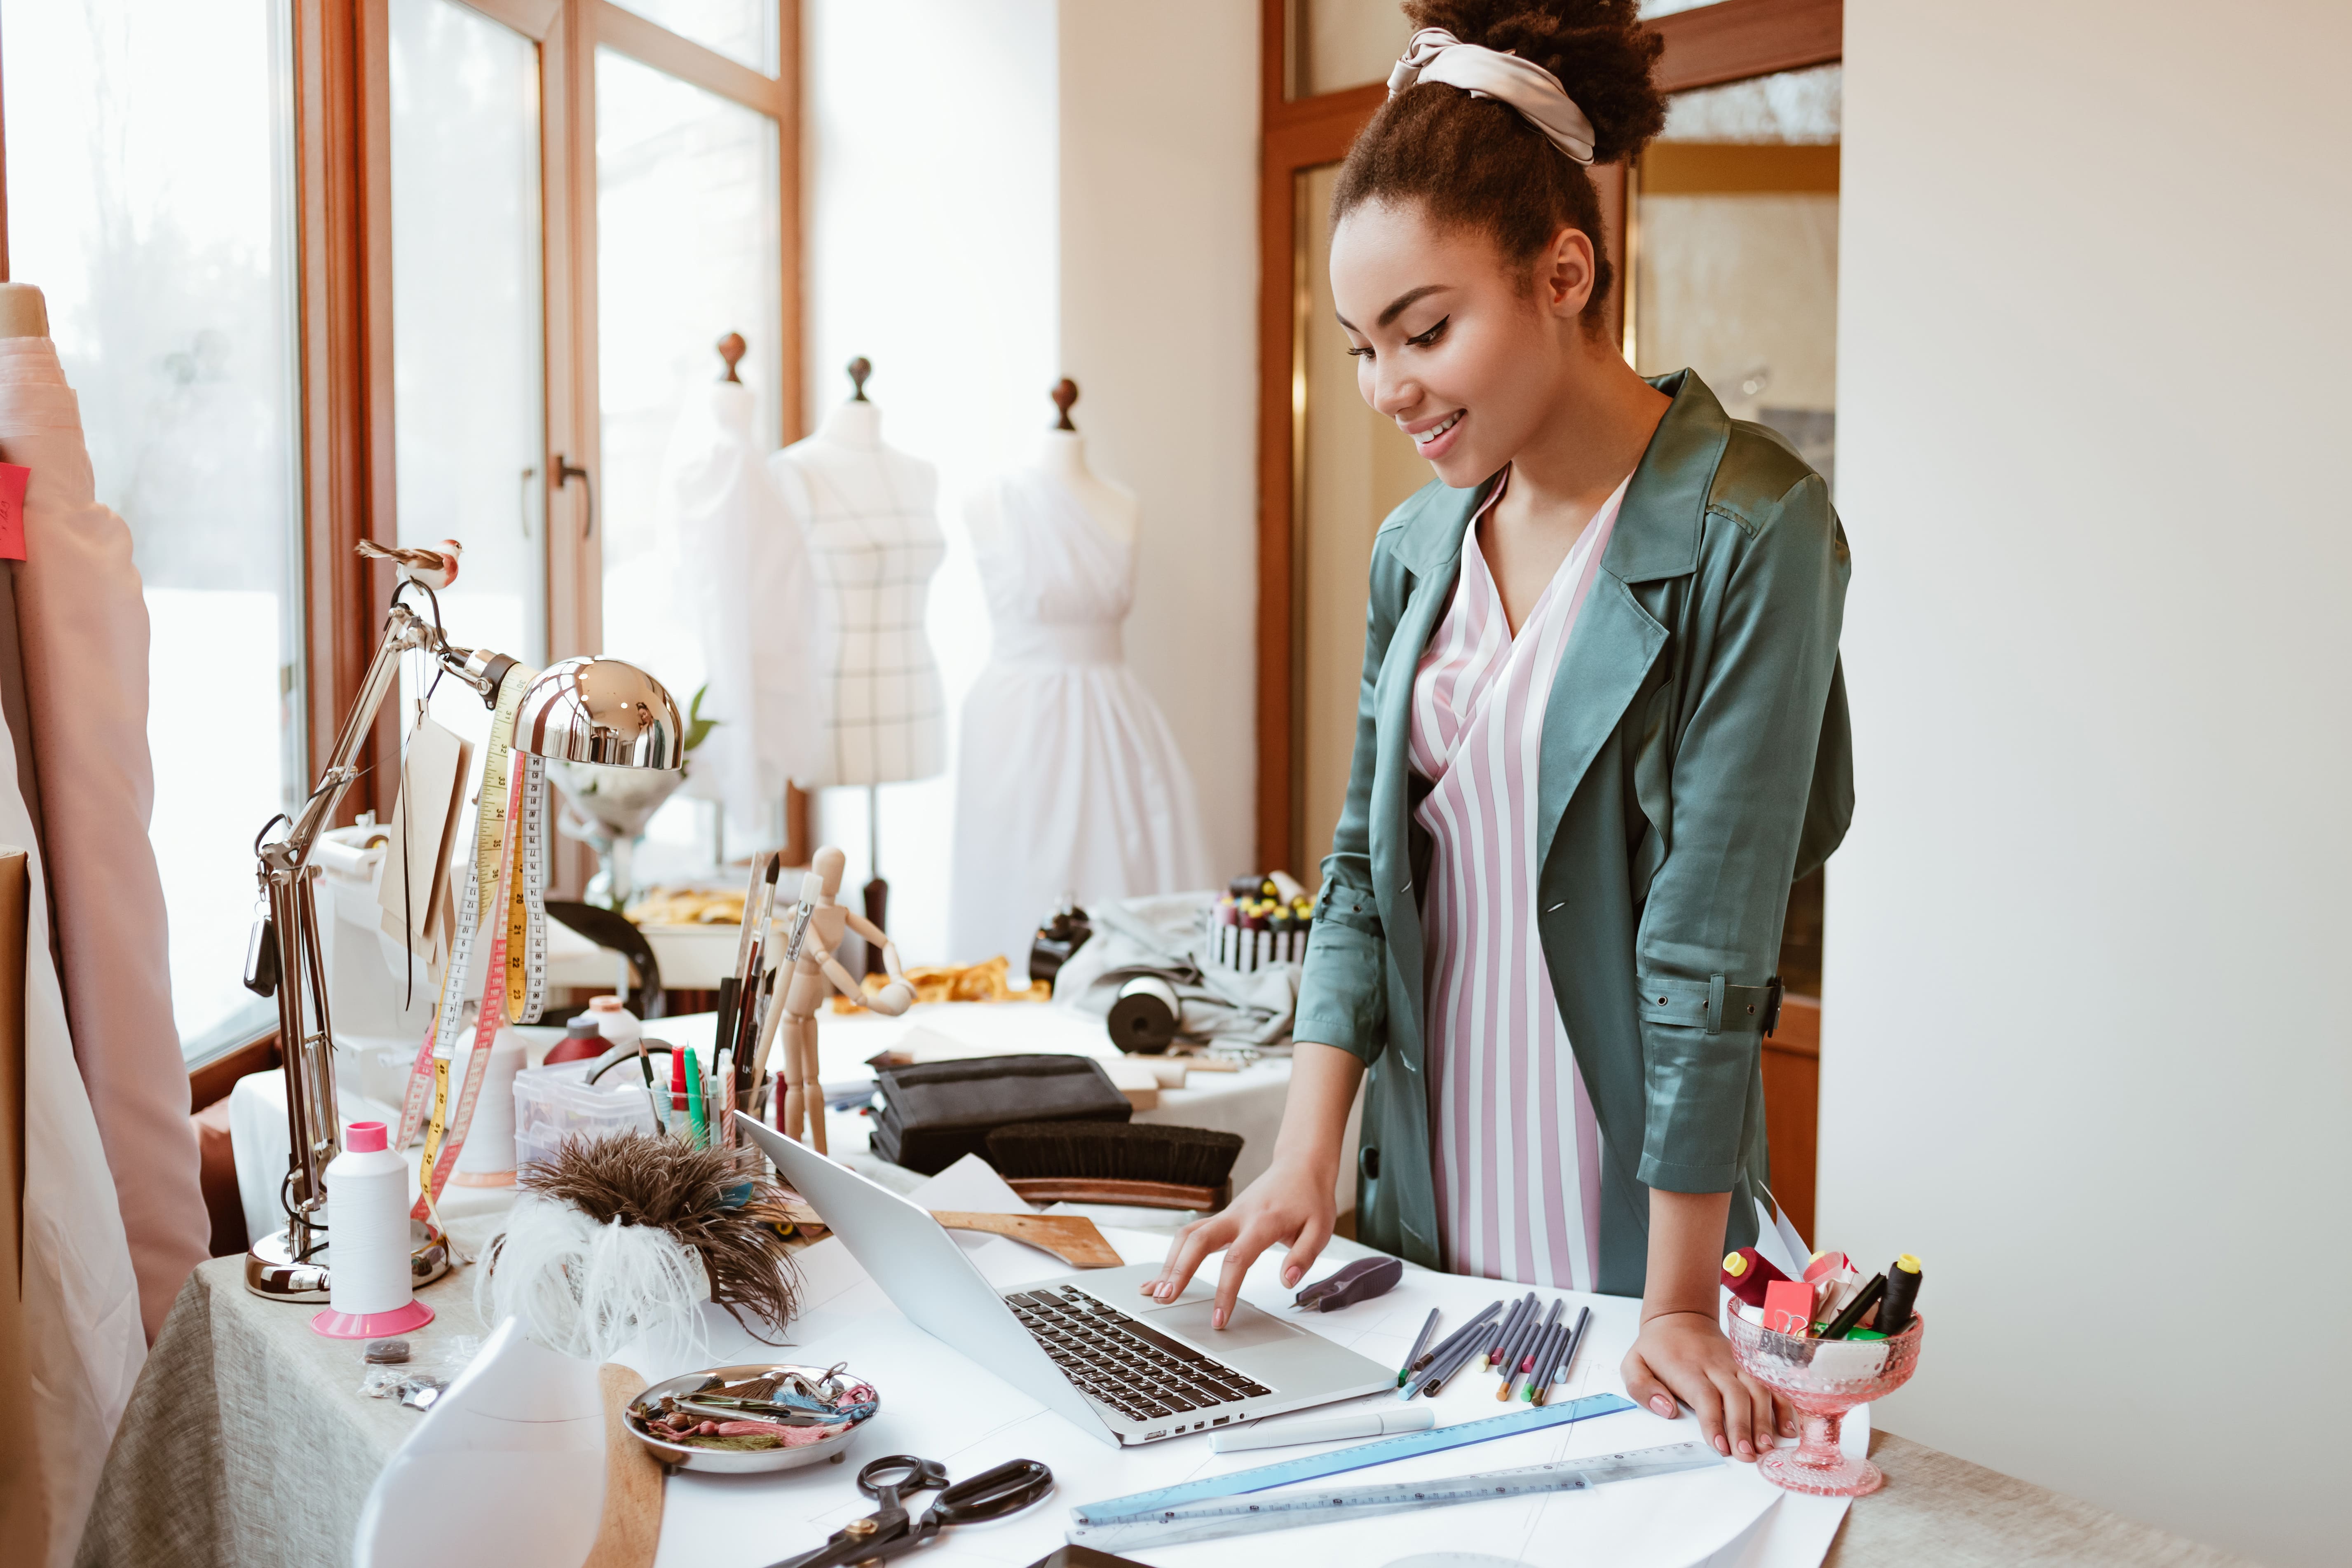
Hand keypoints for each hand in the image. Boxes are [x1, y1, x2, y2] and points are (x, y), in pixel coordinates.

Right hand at [1140, 1155, 1336, 1329]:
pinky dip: (1174, 1253)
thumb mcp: (1321, 1228)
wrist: (1300, 1166)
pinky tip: (1163, 1274)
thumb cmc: (1310, 1199)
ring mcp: (1226, 1215)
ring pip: (1187, 1234)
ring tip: (1156, 1291)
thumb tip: (1287, 1281)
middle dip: (1178, 1270)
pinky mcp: (1221, 1218)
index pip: (1237, 1259)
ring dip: (1170, 1262)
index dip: (1225, 1291)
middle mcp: (1237, 1216)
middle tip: (1165, 1298)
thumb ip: (1304, 1255)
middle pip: (1197, 1240)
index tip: (1218, 1319)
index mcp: (1263, 1222)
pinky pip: (1191, 1233)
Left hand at [1620, 1309, 1793, 1462]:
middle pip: (1735, 1396)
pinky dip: (1783, 1406)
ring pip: (1757, 1390)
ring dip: (1765, 1420)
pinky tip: (1788, 1429)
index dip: (1714, 1422)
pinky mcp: (1749, 1366)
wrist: (1680, 1317)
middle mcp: (1716, 1366)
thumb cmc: (1657, 1348)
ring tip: (1768, 1447)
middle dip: (1743, 1428)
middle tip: (1748, 1455)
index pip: (1705, 1397)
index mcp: (1687, 1368)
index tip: (1721, 1446)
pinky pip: (1770, 1385)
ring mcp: (1736, 1365)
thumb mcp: (1634, 1363)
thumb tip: (1667, 1410)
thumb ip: (1643, 1388)